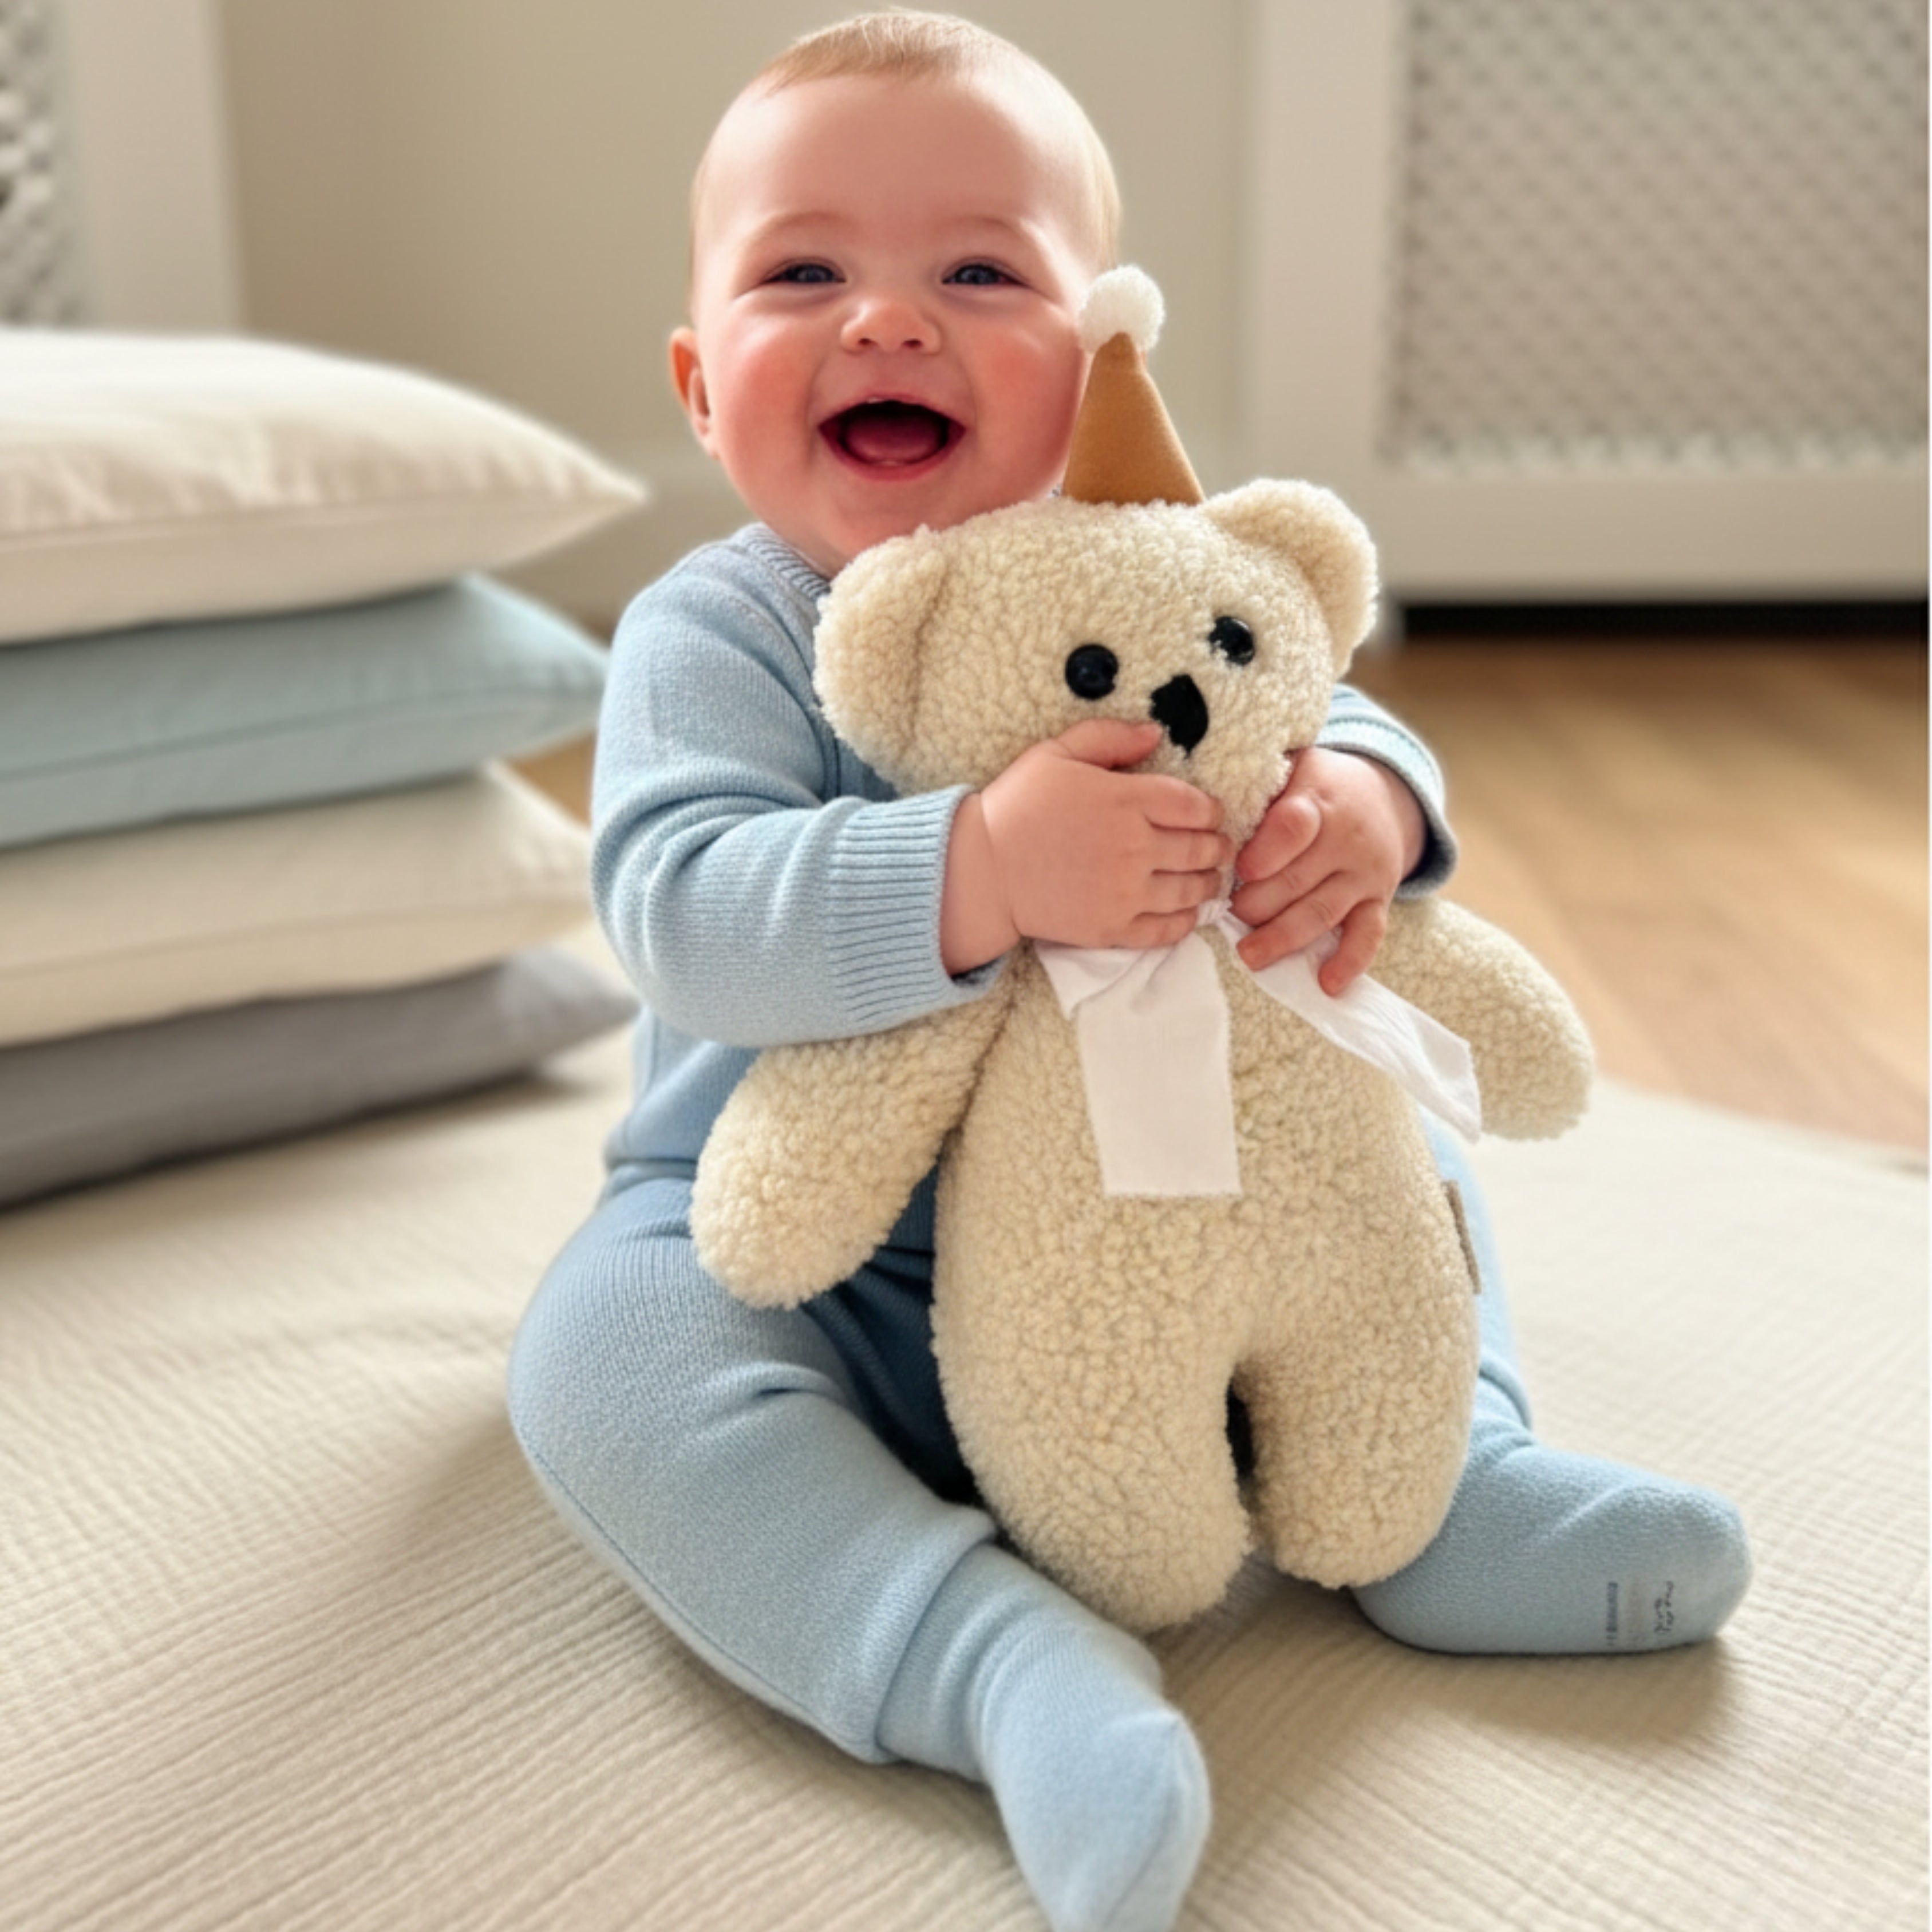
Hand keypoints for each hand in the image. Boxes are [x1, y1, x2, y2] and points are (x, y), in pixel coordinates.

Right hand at [941, 719, 1231, 970]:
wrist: (982, 870)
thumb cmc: (1017, 806)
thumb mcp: (1056, 753)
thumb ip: (1108, 737)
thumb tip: (1154, 732)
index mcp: (1125, 800)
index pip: (1195, 806)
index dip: (1212, 810)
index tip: (1210, 814)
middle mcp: (1134, 846)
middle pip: (1201, 848)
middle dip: (1217, 847)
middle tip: (1219, 847)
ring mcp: (1125, 891)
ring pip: (1191, 890)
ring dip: (1208, 883)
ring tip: (1208, 878)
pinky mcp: (1113, 927)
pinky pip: (1167, 928)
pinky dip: (1186, 921)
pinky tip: (1187, 911)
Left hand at [1228, 747, 1425, 992]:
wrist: (1381, 794)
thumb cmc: (1314, 786)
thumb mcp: (1289, 769)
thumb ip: (1255, 789)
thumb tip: (1201, 814)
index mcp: (1317, 801)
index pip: (1294, 828)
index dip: (1265, 853)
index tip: (1239, 870)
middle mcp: (1345, 839)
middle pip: (1298, 880)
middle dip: (1258, 904)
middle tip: (1227, 915)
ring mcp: (1364, 873)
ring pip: (1323, 911)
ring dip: (1284, 937)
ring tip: (1250, 955)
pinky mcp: (1379, 899)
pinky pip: (1369, 934)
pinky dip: (1350, 961)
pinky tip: (1327, 984)